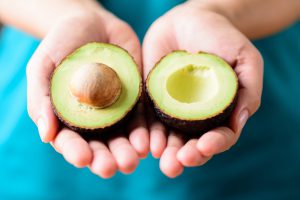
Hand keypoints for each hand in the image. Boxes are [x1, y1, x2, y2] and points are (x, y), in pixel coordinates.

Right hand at [27, 8, 148, 177]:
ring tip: (133, 158)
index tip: (83, 157)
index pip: (71, 142)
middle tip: (112, 167)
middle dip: (106, 158)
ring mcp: (118, 112)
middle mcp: (95, 121)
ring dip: (129, 151)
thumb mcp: (43, 66)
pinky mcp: (137, 101)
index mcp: (69, 119)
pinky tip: (149, 142)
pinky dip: (146, 132)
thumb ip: (41, 98)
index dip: (76, 152)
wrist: (93, 24)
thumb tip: (46, 135)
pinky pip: (143, 119)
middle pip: (100, 146)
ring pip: (124, 137)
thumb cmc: (61, 45)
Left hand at [143, 2, 262, 177]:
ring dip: (164, 150)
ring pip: (168, 136)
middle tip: (176, 163)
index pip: (218, 136)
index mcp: (219, 113)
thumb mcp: (245, 60)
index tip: (205, 146)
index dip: (214, 144)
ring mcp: (172, 110)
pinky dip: (145, 132)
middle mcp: (195, 117)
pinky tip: (144, 141)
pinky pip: (147, 119)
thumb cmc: (222, 38)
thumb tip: (239, 122)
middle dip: (184, 156)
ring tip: (159, 157)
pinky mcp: (151, 100)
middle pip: (191, 144)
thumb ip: (247, 91)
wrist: (189, 20)